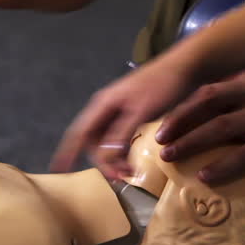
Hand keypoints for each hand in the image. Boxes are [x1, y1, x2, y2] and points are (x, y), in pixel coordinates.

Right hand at [50, 58, 199, 178]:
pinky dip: (121, 151)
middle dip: (101, 161)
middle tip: (118, 177)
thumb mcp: (142, 111)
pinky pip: (118, 138)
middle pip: (92, 141)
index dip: (67, 152)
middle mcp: (105, 108)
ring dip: (112, 158)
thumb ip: (121, 133)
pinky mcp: (130, 114)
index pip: (79, 133)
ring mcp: (117, 111)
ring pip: (105, 141)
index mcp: (103, 105)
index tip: (59, 170)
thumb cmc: (163, 85)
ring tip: (128, 172)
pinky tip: (130, 161)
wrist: (185, 67)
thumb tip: (105, 156)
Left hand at [154, 67, 244, 184]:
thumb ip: (235, 99)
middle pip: (207, 104)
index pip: (207, 91)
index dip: (181, 107)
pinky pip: (244, 154)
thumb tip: (194, 119)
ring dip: (192, 142)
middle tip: (159, 140)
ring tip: (171, 156)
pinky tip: (205, 175)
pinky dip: (222, 165)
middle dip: (179, 122)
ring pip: (220, 128)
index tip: (161, 123)